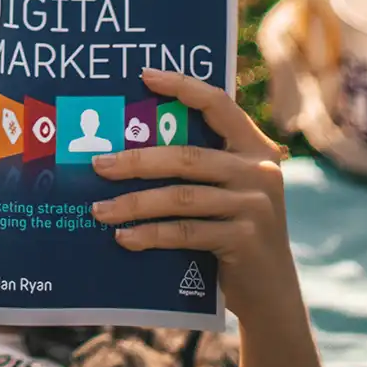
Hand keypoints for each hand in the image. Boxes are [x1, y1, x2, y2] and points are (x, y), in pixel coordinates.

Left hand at [90, 68, 297, 322]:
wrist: (270, 290)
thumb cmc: (234, 234)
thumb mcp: (227, 194)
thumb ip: (200, 169)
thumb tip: (128, 151)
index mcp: (255, 149)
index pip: (219, 105)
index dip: (182, 87)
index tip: (144, 77)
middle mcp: (259, 171)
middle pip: (187, 157)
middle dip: (136, 160)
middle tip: (97, 164)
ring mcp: (255, 205)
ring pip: (181, 197)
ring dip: (133, 204)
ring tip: (98, 210)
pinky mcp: (245, 239)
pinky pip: (185, 232)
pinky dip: (150, 234)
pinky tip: (123, 238)